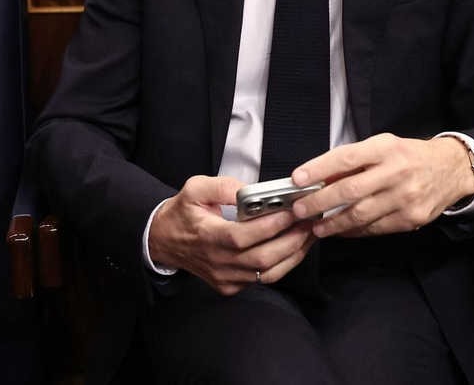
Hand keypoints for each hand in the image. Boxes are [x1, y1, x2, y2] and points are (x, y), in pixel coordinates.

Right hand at [148, 175, 317, 295]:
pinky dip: (282, 265)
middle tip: (310, 222)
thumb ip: (223, 186)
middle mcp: (217, 262)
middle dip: (292, 240)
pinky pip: (263, 279)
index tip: (291, 212)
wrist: (163, 241)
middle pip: (262, 258)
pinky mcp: (230, 287)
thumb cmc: (182, 212)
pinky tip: (293, 247)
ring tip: (308, 234)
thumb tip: (250, 190)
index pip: (243, 237)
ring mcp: (225, 278)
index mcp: (207, 237)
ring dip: (293, 254)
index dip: (270, 226)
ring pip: (268, 273)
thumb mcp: (195, 188)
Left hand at [289, 134, 473, 237]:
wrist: (451, 170)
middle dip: (320, 202)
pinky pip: (375, 229)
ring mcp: (405, 198)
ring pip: (361, 215)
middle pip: (351, 190)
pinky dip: (354, 231)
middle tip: (299, 210)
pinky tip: (340, 231)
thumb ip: (354, 161)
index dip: (319, 168)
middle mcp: (396, 172)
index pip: (347, 157)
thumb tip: (318, 177)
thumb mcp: (383, 146)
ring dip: (333, 224)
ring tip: (316, 226)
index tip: (297, 178)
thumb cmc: (408, 156)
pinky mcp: (411, 219)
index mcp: (386, 148)